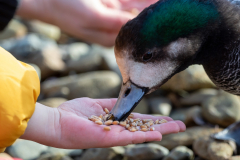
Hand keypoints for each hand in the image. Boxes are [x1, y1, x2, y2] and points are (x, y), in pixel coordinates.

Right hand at [17, 0, 166, 46]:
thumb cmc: (67, 9)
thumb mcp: (94, 14)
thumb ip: (116, 20)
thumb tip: (139, 26)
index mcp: (109, 38)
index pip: (137, 41)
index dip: (154, 39)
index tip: (172, 37)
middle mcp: (113, 30)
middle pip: (141, 29)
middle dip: (158, 26)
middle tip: (179, 20)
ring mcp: (112, 17)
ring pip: (138, 14)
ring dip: (154, 10)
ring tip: (173, 7)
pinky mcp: (110, 5)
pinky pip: (131, 2)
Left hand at [21, 98, 184, 148]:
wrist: (57, 122)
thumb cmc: (74, 114)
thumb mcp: (96, 105)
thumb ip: (111, 105)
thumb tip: (123, 102)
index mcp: (117, 121)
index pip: (140, 120)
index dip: (155, 119)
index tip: (168, 118)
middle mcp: (119, 130)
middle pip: (146, 128)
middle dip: (164, 126)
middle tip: (181, 125)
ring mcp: (116, 135)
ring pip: (143, 133)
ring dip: (162, 131)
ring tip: (178, 127)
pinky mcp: (110, 138)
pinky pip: (131, 137)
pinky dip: (146, 136)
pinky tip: (159, 135)